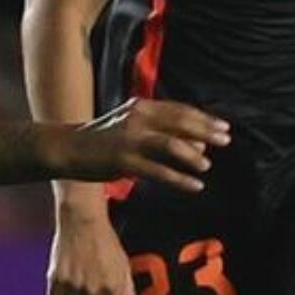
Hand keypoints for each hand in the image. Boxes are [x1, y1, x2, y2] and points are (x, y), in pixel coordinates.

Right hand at [47, 203, 134, 294]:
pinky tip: (66, 287)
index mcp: (112, 287)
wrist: (83, 223)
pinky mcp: (56, 280)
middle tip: (91, 288)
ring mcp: (73, 286)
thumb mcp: (123, 265)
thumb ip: (126, 291)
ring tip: (79, 287)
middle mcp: (92, 290)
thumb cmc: (105, 242)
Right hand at [54, 98, 229, 192]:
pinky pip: (158, 171)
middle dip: (206, 132)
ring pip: (170, 145)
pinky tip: (195, 186)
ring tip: (207, 165)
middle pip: (180, 123)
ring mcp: (130, 139)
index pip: (180, 110)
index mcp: (142, 107)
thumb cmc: (105, 139)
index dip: (204, 118)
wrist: (68, 148)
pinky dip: (180, 179)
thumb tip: (199, 144)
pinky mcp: (123, 161)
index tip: (224, 126)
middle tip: (226, 140)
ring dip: (192, 156)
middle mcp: (138, 119)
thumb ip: (163, 132)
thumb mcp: (133, 126)